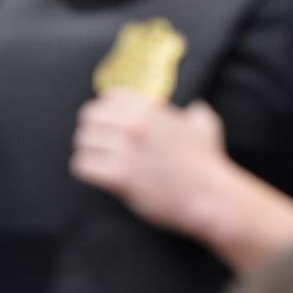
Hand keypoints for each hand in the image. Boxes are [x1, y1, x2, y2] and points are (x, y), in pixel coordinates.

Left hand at [70, 91, 229, 235]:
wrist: (209, 195)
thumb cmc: (207, 162)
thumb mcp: (205, 126)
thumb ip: (195, 112)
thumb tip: (194, 108)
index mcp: (151, 110)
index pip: (110, 97)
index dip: (107, 109)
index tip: (109, 121)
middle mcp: (135, 126)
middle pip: (90, 116)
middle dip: (92, 128)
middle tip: (98, 141)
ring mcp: (126, 151)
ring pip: (84, 141)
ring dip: (88, 149)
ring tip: (96, 157)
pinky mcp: (120, 176)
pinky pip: (84, 166)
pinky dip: (86, 169)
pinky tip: (97, 173)